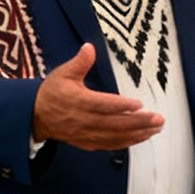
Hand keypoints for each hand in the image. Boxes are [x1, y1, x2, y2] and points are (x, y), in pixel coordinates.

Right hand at [31, 44, 163, 151]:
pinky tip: (141, 138)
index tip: (138, 104)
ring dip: (137, 134)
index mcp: (78, 101)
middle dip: (138, 123)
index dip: (121, 106)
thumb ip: (79, 62)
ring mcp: (86, 133)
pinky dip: (127, 143)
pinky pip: (110, 145)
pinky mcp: (88, 142)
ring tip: (155, 129)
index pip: (102, 105)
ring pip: (115, 137)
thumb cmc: (52, 93)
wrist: (36, 116)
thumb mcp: (63, 73)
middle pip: (114, 124)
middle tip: (158, 119)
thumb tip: (89, 48)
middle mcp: (83, 120)